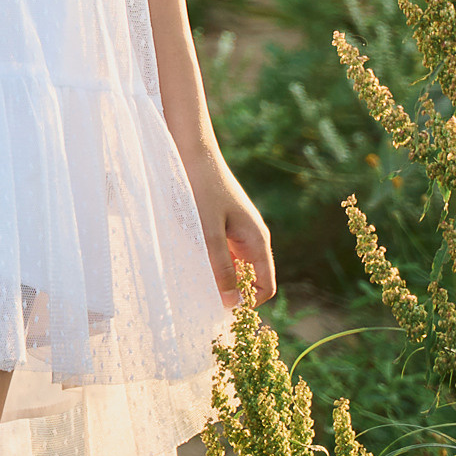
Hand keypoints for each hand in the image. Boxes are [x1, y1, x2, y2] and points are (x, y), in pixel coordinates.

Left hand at [182, 146, 275, 308]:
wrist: (193, 151)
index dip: (247, 302)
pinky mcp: (225, 224)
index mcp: (257, 241)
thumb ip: (221, 267)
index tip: (219, 305)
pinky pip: (223, 252)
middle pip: (250, 279)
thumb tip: (234, 304)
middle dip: (230, 290)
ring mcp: (239, 231)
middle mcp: (253, 238)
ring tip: (193, 272)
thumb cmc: (201, 188)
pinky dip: (211, 259)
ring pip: (235, 266)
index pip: (265, 287)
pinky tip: (191, 255)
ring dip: (218, 274)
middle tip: (201, 292)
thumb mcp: (208, 231)